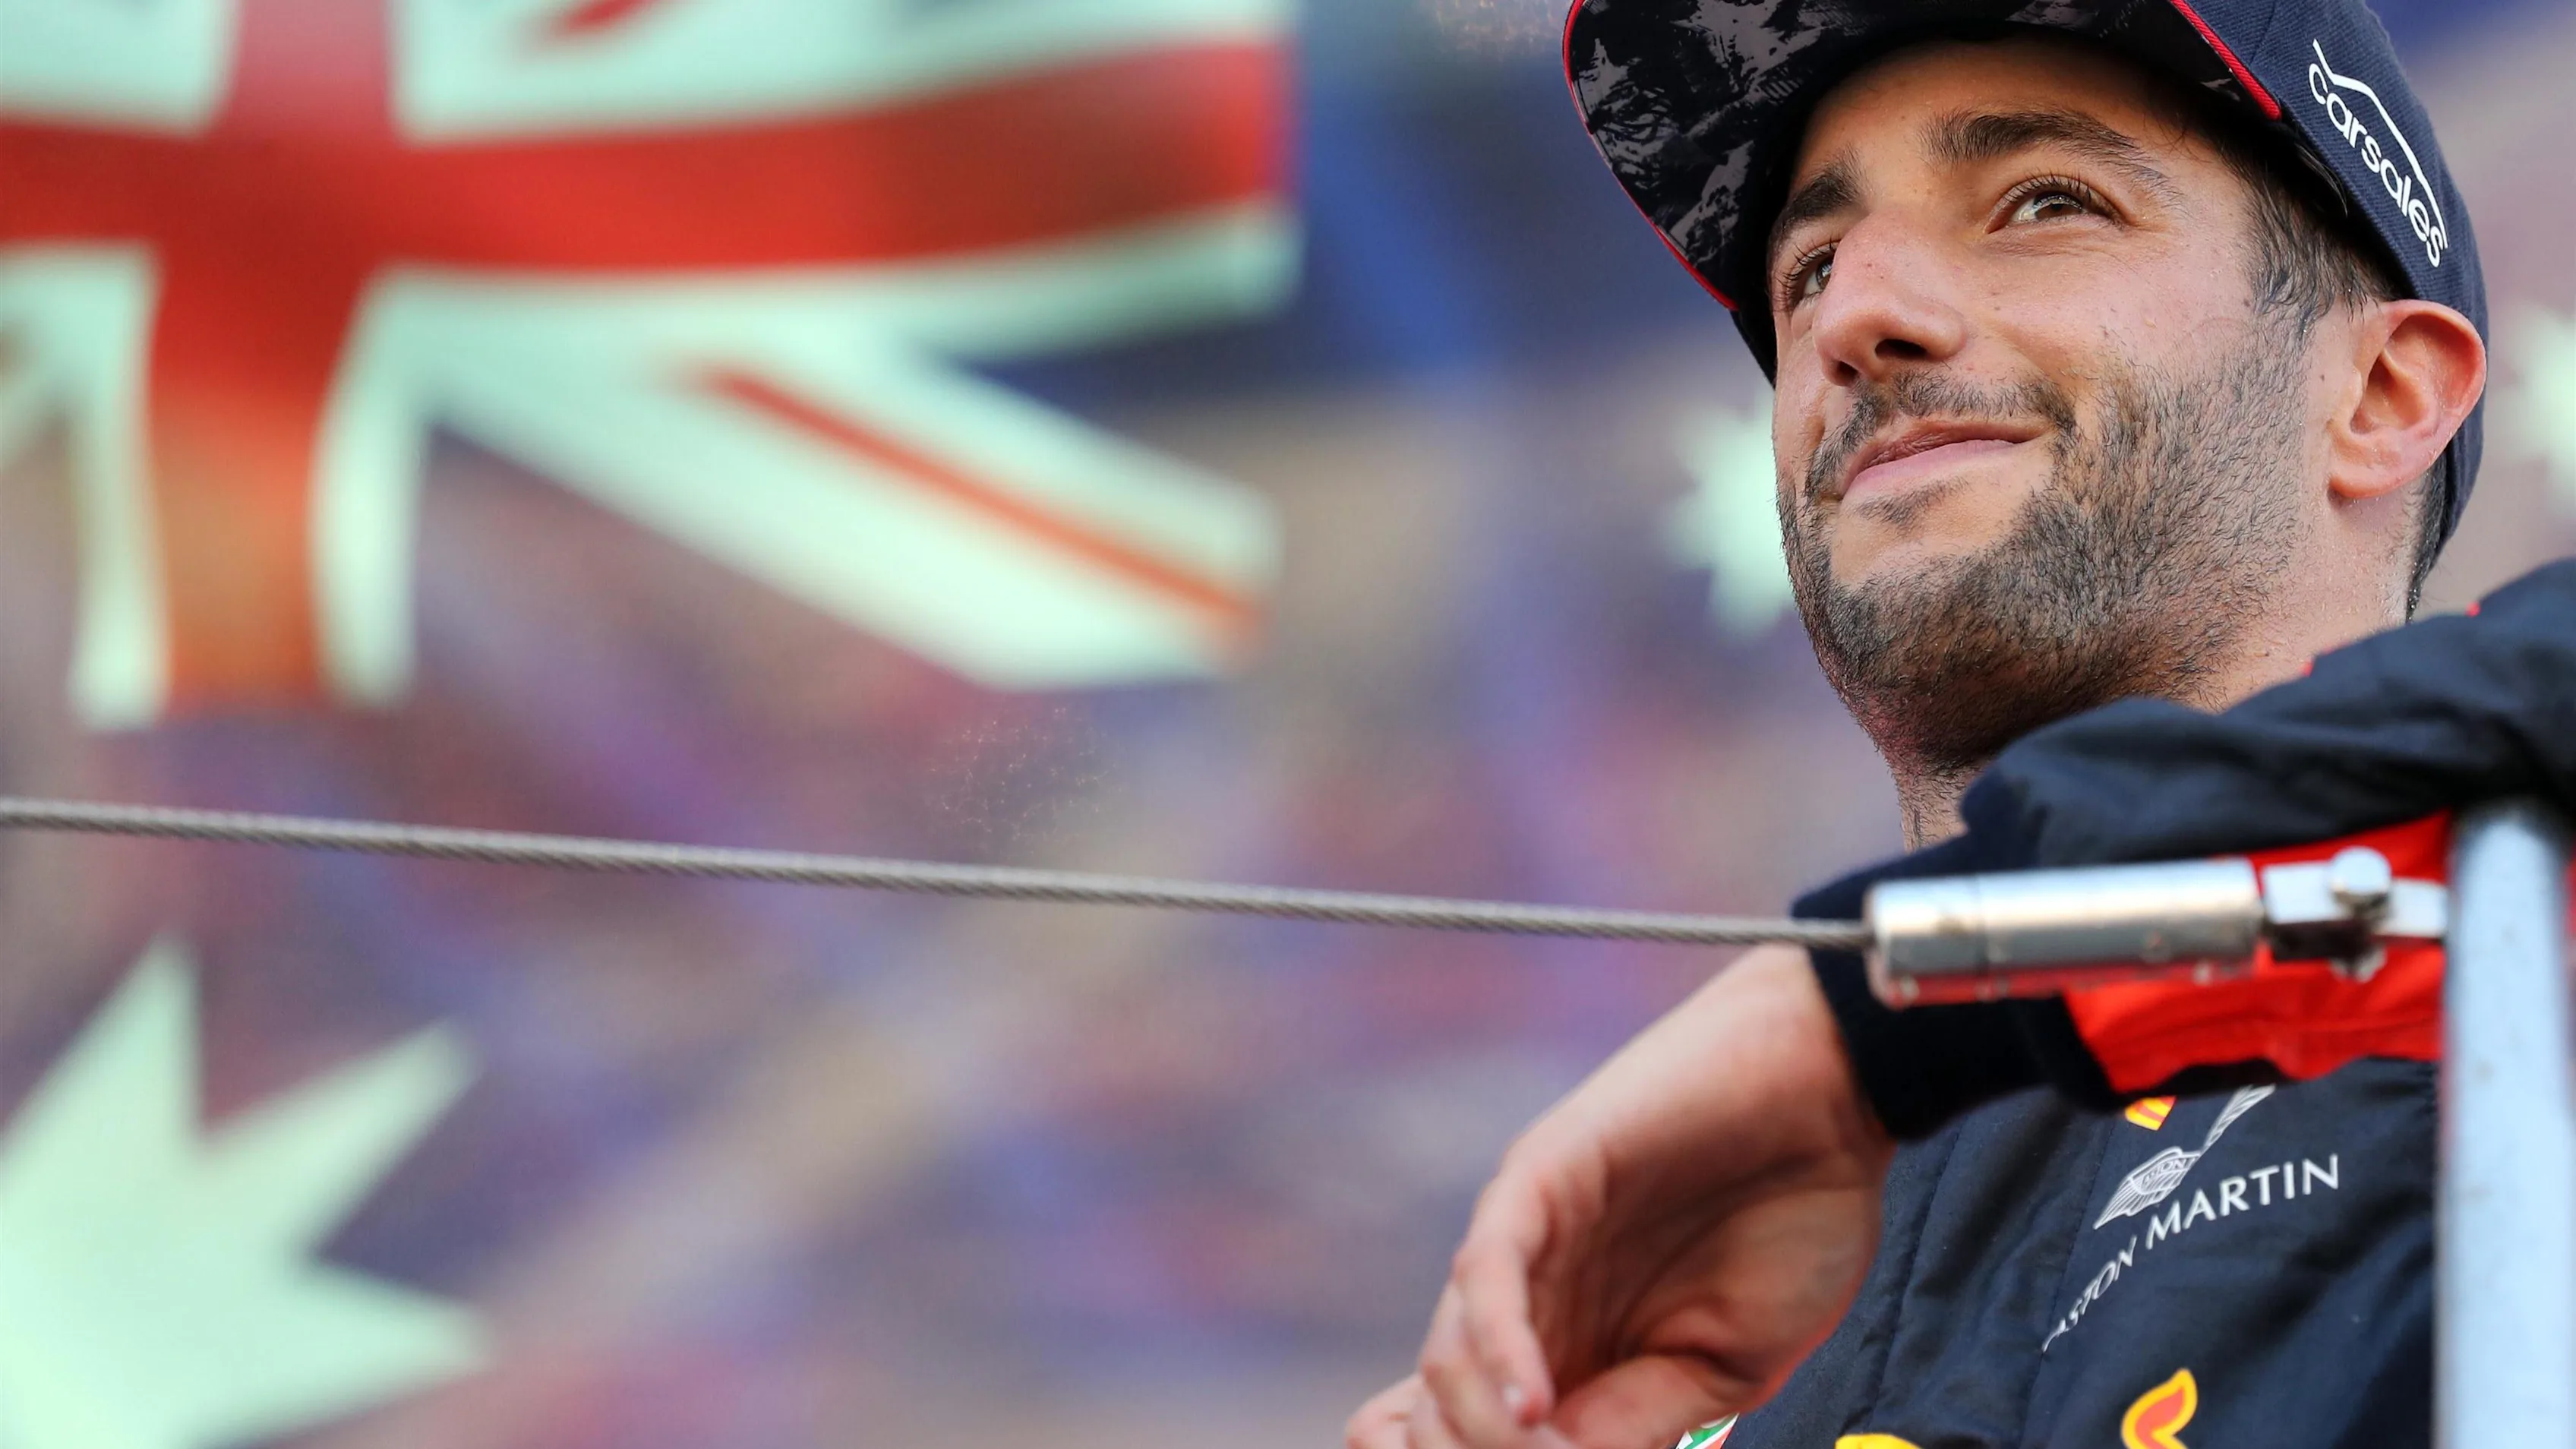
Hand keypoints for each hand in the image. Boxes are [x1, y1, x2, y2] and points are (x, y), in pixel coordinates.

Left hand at [1345, 946, 1893, 1448]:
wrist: (1836, 1093)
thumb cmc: (1797, 1214)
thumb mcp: (1726, 1363)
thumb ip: (1641, 1419)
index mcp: (1568, 1349)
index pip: (1472, 1435)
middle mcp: (1530, 1301)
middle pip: (1444, 1415)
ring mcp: (1526, 1240)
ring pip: (1449, 1361)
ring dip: (1489, 1437)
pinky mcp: (1539, 1179)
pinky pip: (1486, 1276)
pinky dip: (1500, 1352)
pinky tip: (1534, 1409)